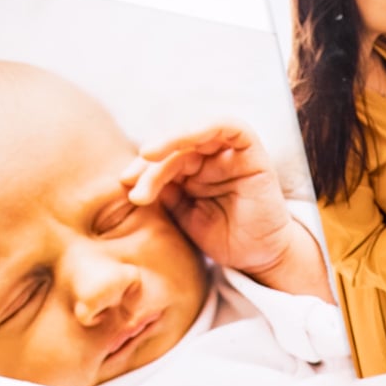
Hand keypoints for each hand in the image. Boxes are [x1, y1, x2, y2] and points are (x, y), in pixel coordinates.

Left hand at [124, 123, 329, 299]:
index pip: (163, 157)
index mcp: (195, 167)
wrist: (258, 259)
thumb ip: (165, 191)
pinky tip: (180, 141)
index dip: (142, 167)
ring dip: (168, 145)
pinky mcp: (251, 151)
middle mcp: (212, 156)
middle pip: (175, 146)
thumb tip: (135, 174)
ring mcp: (231, 152)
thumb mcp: (183, 214)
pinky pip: (229, 127)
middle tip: (135, 189)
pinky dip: (202, 127)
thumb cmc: (223, 237)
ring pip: (194, 135)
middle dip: (151, 165)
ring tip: (147, 160)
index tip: (126, 184)